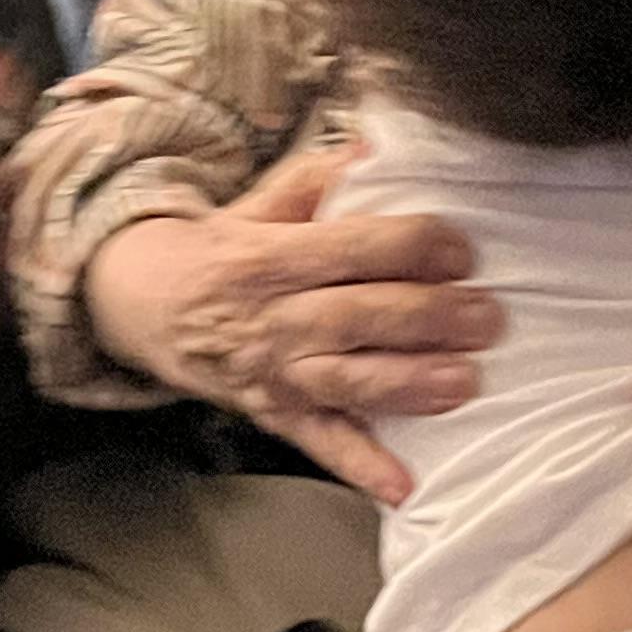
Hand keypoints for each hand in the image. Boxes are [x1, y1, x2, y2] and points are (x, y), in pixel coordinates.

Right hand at [78, 141, 498, 502]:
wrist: (143, 304)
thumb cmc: (221, 249)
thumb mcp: (261, 201)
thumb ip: (320, 176)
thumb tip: (380, 145)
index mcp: (271, 255)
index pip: (353, 247)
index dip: (413, 247)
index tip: (463, 251)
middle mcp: (272, 317)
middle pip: (358, 316)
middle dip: (428, 317)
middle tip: (487, 318)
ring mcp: (272, 372)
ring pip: (346, 380)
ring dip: (407, 384)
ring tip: (465, 383)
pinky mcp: (273, 414)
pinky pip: (319, 444)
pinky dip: (359, 467)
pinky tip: (401, 486)